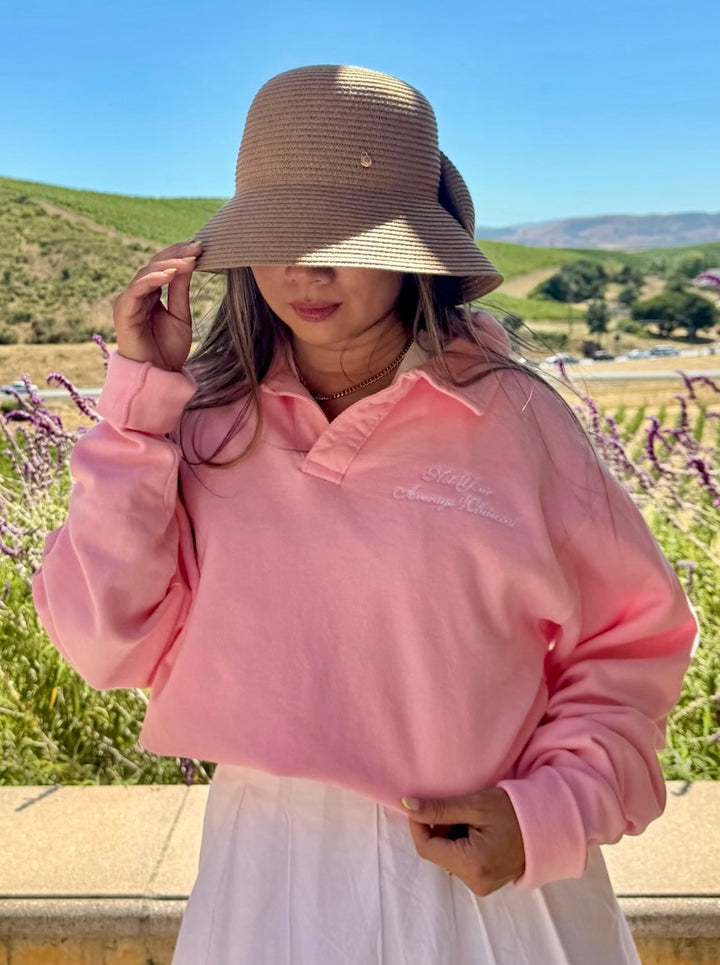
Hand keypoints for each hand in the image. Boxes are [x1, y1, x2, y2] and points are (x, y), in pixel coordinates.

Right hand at [112, 240, 202, 370]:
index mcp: (150, 294)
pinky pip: (137, 289)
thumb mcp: (181, 316)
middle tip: (197, 246)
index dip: (180, 255)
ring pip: (146, 274)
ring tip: (188, 260)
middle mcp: (137, 295)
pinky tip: (171, 274)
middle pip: (154, 265)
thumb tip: (190, 262)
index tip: (201, 247)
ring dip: (168, 264)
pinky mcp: (123, 311)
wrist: (158, 377)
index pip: (163, 266)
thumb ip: (181, 290)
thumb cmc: (168, 351)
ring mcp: (128, 301)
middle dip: (176, 254)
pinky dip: (154, 279)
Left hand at [402, 787, 524, 895]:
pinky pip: (461, 862)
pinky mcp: (486, 882)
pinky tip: (478, 831)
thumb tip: (407, 805)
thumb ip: (440, 808)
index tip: (422, 803)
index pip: (426, 847)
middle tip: (460, 809)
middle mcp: (474, 882)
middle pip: (437, 852)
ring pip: (448, 856)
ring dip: (451, 835)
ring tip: (473, 819)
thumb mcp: (475, 805)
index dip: (418, 824)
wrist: (548, 826)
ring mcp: (481, 885)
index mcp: (471, 865)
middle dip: (440, 828)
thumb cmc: (514, 811)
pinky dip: (462, 844)